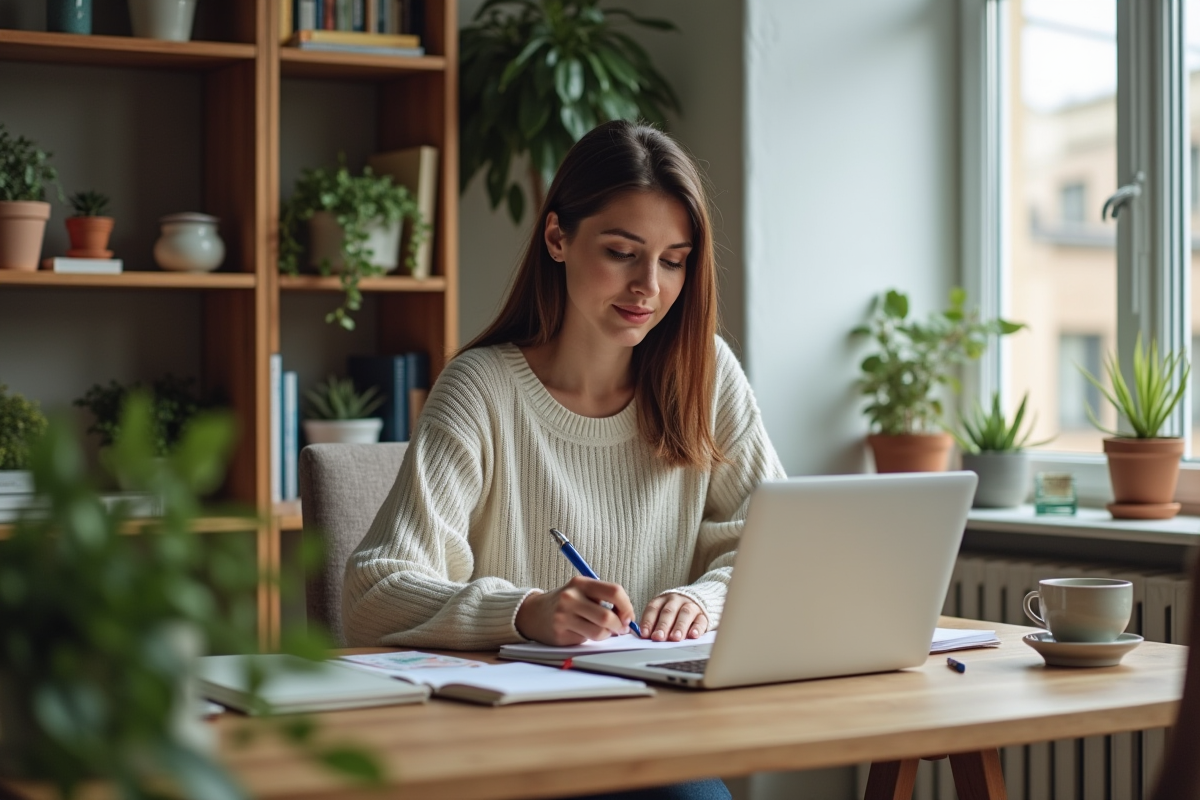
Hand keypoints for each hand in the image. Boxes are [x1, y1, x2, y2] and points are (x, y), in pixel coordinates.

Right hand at [515, 576, 635, 645]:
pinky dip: (593, 639)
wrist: (534, 613)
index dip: (627, 606)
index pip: (614, 591)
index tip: (628, 615)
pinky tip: (586, 632)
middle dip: (619, 625)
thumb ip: (604, 599)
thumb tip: (627, 617)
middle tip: (620, 628)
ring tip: (603, 630)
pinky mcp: (560, 633)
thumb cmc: (566, 602)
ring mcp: (564, 616)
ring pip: (599, 632)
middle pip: (607, 616)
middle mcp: (571, 597)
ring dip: (607, 634)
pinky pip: (587, 640)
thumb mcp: (582, 591)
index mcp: (581, 583)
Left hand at [640, 593, 708, 641]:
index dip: (648, 621)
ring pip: (685, 614)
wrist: (699, 600)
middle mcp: (676, 601)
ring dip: (679, 626)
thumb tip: (645, 637)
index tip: (645, 634)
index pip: (653, 609)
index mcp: (663, 600)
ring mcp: (691, 606)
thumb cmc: (675, 612)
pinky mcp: (704, 614)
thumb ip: (654, 624)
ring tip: (675, 638)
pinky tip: (693, 635)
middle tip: (659, 637)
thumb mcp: (662, 614)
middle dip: (663, 625)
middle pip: (669, 612)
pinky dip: (697, 628)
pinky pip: (701, 620)